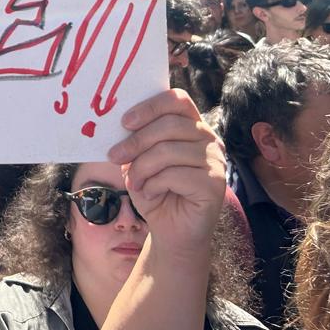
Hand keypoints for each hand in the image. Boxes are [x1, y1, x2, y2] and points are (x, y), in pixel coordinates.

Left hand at [107, 89, 224, 256]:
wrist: (171, 230)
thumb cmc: (154, 190)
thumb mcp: (139, 160)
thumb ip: (135, 140)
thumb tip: (117, 125)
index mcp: (192, 125)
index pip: (177, 100)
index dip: (150, 107)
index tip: (124, 122)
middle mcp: (209, 139)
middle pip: (170, 124)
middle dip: (136, 141)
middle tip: (114, 156)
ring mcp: (216, 160)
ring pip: (168, 151)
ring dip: (141, 168)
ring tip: (133, 182)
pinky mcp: (215, 183)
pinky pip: (175, 175)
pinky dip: (153, 184)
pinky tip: (150, 193)